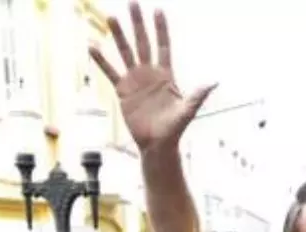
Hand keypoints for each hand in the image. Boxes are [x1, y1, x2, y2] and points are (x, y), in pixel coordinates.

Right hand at [90, 3, 216, 151]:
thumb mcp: (187, 111)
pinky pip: (110, 72)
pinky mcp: (123, 90)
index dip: (161, 29)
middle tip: (133, 2)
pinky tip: (92, 46)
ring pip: (126, 52)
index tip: (158, 10)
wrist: (157, 144)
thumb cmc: (174, 129)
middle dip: (138, 23)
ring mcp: (135, 80)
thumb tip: (213, 82)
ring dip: (118, 35)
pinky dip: (102, 60)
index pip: (163, 46)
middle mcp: (150, 73)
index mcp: (166, 75)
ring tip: (111, 17)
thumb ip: (197, 96)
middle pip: (143, 42)